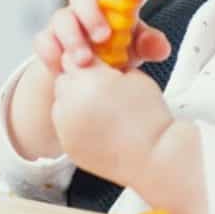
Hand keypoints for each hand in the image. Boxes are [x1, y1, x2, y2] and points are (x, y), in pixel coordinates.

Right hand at [33, 0, 170, 74]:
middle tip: (104, 37)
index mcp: (115, 5)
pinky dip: (51, 51)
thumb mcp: (136, 50)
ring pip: (62, 17)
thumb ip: (150, 45)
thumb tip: (160, 46)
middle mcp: (88, 8)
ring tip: (84, 61)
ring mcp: (66, 22)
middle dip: (92, 14)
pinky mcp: (48, 40)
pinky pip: (43, 39)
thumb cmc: (115, 54)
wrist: (84, 77)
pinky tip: (60, 64)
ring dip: (73, 38)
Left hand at [51, 60, 173, 188]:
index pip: (75, 57)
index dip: (90, 62)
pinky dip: (77, 123)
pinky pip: (65, 125)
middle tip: (103, 90)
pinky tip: (100, 127)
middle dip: (79, 81)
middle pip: (64, 79)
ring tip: (103, 110)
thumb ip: (109, 66)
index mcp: (88, 79)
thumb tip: (96, 63)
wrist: (153, 156)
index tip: (102, 68)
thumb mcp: (133, 76)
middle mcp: (70, 102)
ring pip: (61, 103)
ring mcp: (65, 126)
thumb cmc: (149, 114)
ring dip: (75, 102)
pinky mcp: (67, 145)